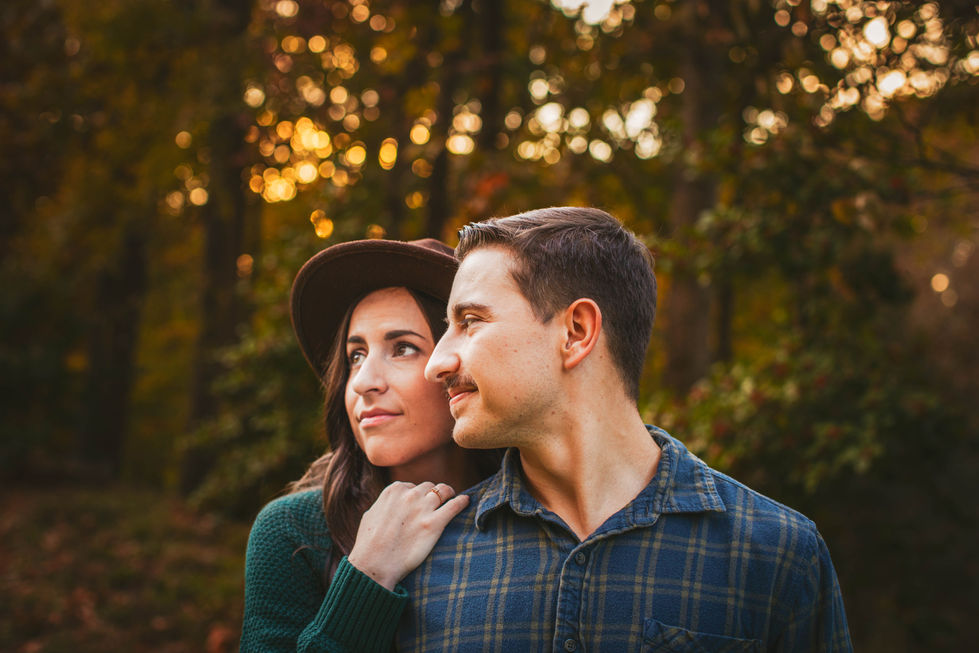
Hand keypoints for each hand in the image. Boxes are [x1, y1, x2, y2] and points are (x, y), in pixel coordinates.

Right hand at [346, 481, 468, 590]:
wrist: (373, 566)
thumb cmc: (369, 545)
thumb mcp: (371, 515)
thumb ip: (384, 505)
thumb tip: (391, 503)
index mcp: (393, 491)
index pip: (412, 486)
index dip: (418, 496)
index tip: (421, 505)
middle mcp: (408, 495)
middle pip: (429, 487)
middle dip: (433, 495)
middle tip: (437, 505)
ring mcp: (422, 508)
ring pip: (444, 491)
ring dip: (449, 495)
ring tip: (453, 500)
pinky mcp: (434, 524)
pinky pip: (455, 505)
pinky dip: (462, 502)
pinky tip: (466, 502)